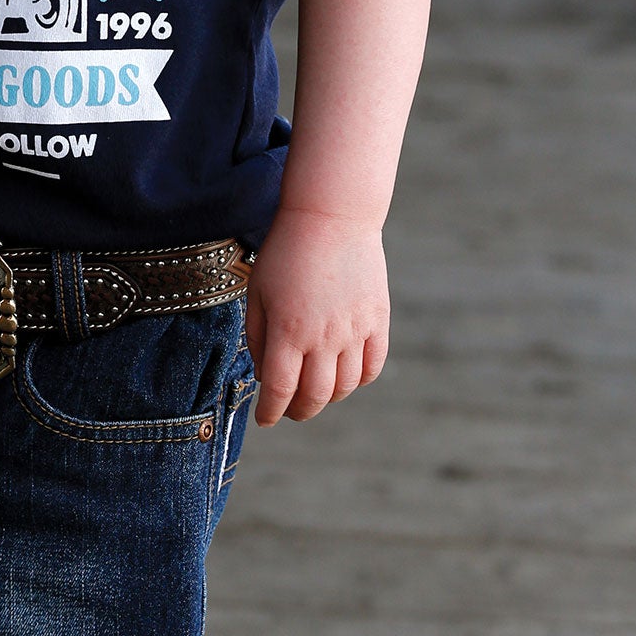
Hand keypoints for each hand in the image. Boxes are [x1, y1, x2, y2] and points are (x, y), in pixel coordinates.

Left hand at [246, 209, 389, 426]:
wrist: (330, 215)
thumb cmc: (286, 250)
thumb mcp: (258, 290)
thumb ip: (258, 336)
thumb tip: (266, 375)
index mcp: (289, 330)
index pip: (280, 390)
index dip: (271, 412)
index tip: (265, 420)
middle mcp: (324, 337)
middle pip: (315, 396)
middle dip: (299, 411)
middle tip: (289, 411)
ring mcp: (355, 330)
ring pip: (345, 386)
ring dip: (328, 397)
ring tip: (315, 390)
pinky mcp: (377, 320)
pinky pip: (372, 366)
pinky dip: (358, 380)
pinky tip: (344, 374)